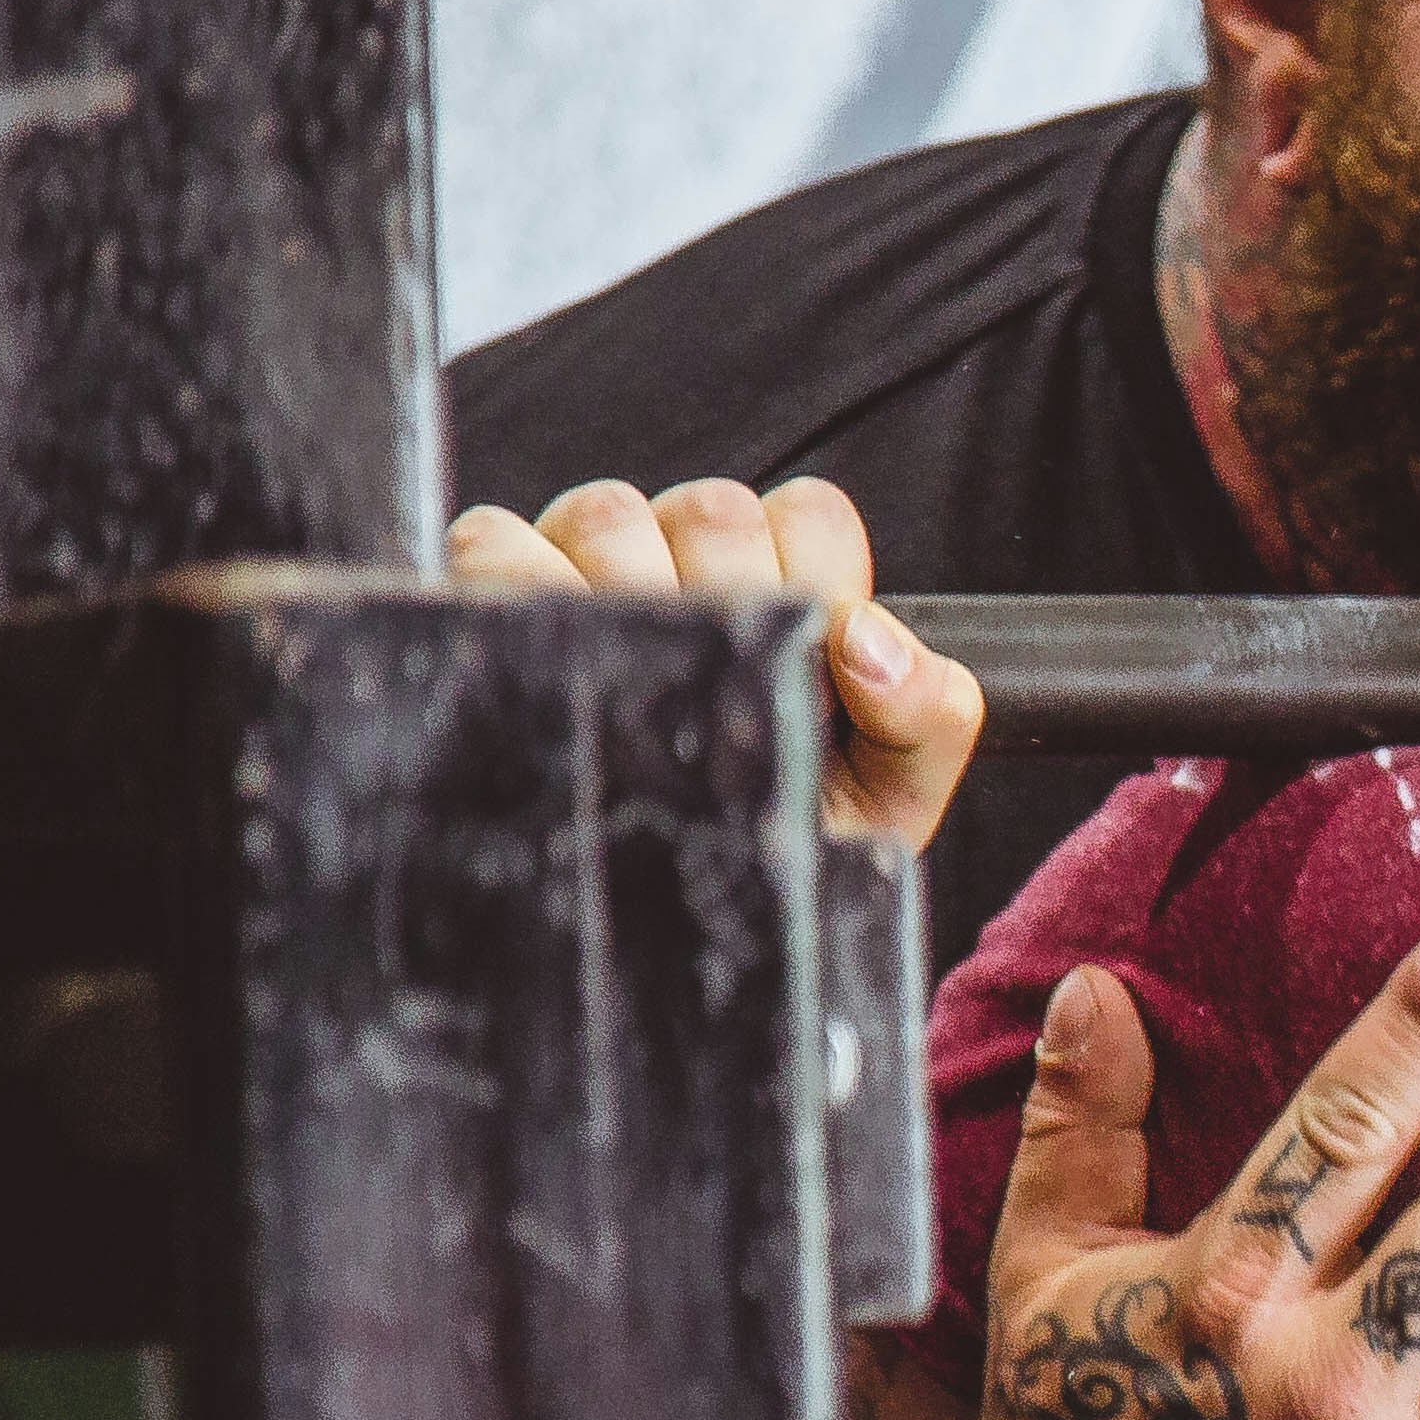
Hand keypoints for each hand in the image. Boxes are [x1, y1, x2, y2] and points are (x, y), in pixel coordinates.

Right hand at [445, 473, 986, 848]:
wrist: (705, 913)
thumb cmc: (787, 834)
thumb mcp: (889, 793)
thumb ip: (925, 711)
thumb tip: (868, 640)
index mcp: (792, 583)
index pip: (810, 511)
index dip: (814, 570)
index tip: (807, 653)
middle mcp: (691, 560)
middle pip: (707, 507)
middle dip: (724, 592)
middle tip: (720, 690)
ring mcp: (595, 567)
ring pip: (605, 513)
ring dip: (626, 595)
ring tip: (641, 694)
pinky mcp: (500, 589)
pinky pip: (494, 541)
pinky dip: (513, 583)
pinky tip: (558, 666)